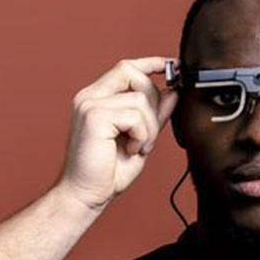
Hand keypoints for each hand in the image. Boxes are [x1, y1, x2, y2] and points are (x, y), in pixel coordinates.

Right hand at [56, 57, 178, 211]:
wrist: (87, 195)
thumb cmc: (109, 171)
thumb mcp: (141, 137)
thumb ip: (154, 113)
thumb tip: (172, 91)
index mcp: (98, 98)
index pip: (126, 68)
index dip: (151, 63)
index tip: (173, 66)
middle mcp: (90, 97)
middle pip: (132, 73)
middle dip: (152, 102)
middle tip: (148, 134)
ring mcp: (90, 104)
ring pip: (139, 98)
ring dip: (149, 127)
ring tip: (138, 147)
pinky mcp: (94, 117)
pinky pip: (134, 115)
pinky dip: (142, 135)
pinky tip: (131, 150)